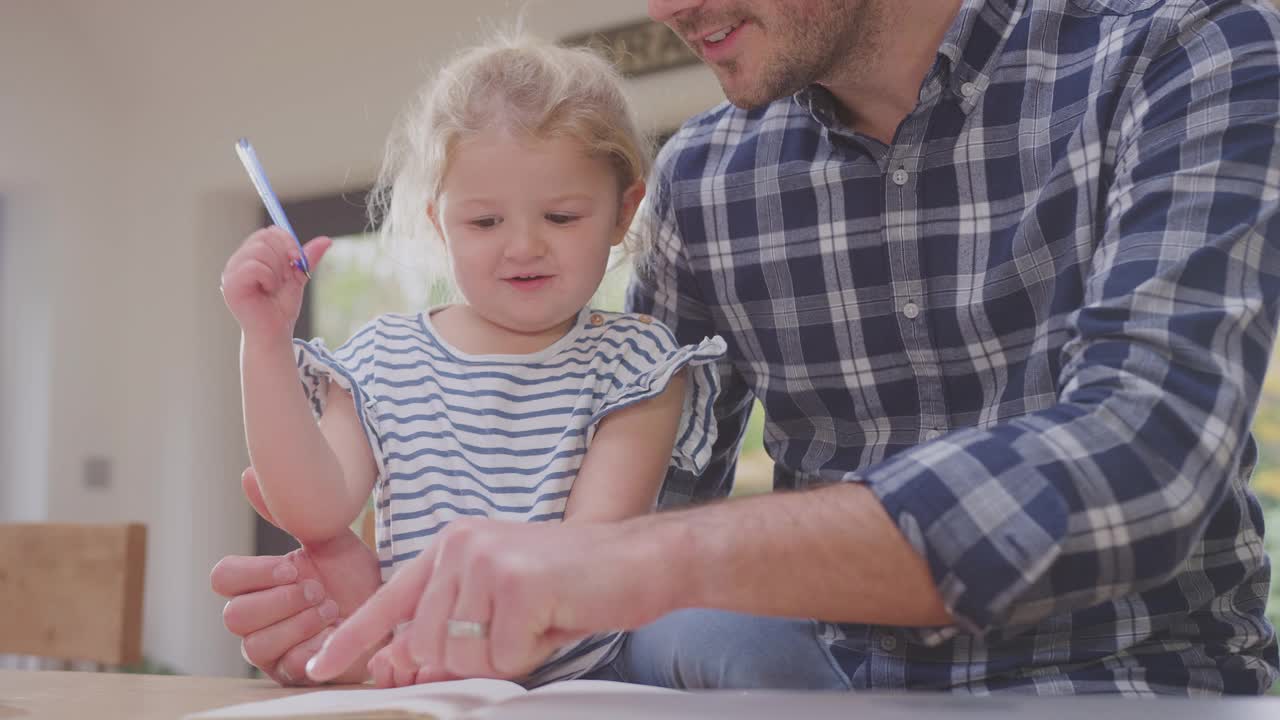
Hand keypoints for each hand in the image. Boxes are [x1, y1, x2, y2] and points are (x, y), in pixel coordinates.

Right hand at [210, 467, 382, 684]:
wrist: (390, 610)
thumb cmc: (353, 575)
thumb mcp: (326, 537)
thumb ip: (287, 512)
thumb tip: (248, 474)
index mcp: (258, 582)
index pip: (222, 577)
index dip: (255, 572)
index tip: (295, 565)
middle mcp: (255, 617)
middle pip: (233, 615)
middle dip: (282, 600)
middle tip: (319, 590)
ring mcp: (270, 649)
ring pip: (254, 644)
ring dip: (299, 622)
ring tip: (331, 609)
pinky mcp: (290, 674)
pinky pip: (284, 666)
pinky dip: (313, 646)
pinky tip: (334, 633)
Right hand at [220, 227, 330, 340]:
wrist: (275, 332)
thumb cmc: (281, 307)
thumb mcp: (298, 278)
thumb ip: (307, 258)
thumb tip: (327, 240)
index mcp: (251, 256)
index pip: (268, 232)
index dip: (287, 241)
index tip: (297, 260)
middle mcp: (238, 261)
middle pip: (264, 237)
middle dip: (283, 258)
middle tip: (284, 279)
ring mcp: (231, 271)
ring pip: (260, 250)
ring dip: (276, 271)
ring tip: (274, 287)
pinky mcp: (230, 283)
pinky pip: (254, 267)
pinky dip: (268, 278)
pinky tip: (267, 290)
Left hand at [305, 516, 677, 682]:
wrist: (642, 561)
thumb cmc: (576, 582)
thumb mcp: (501, 601)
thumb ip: (451, 625)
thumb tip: (399, 662)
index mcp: (453, 544)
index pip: (390, 599)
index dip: (354, 637)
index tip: (321, 666)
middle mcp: (461, 544)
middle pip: (428, 645)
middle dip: (474, 657)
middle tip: (522, 626)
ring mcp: (486, 560)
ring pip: (462, 656)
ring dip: (506, 654)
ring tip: (540, 618)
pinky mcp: (516, 584)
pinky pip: (504, 657)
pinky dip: (533, 654)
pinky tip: (556, 618)